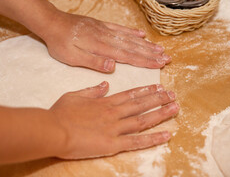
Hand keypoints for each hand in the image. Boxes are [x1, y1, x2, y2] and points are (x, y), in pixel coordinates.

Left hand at [43, 11, 170, 72]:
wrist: (52, 23)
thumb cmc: (60, 43)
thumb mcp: (72, 58)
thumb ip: (93, 62)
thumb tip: (113, 67)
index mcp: (101, 47)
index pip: (127, 56)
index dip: (144, 61)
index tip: (159, 64)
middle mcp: (106, 37)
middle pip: (132, 46)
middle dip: (151, 53)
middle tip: (167, 58)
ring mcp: (104, 29)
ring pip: (129, 37)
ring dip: (145, 44)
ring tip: (160, 48)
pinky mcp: (100, 25)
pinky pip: (119, 28)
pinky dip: (131, 32)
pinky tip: (141, 35)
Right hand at [50, 82, 178, 158]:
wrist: (53, 130)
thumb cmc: (60, 113)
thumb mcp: (75, 95)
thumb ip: (92, 90)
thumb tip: (105, 85)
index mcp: (104, 101)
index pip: (130, 94)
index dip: (145, 90)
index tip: (158, 86)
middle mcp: (113, 113)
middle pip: (141, 104)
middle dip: (158, 98)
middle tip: (173, 95)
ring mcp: (115, 128)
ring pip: (143, 120)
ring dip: (161, 113)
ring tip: (175, 108)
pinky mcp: (113, 144)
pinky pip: (137, 142)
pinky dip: (153, 139)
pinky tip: (166, 135)